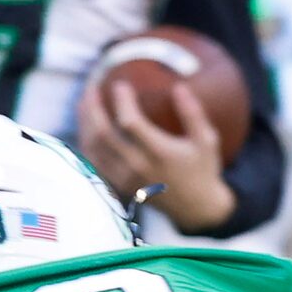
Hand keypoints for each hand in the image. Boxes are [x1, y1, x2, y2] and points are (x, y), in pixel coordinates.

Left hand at [77, 76, 234, 231]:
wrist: (196, 208)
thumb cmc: (202, 169)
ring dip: (85, 121)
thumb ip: (193, 114)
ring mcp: (125, 177)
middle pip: (103, 133)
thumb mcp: (206, 141)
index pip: (131, 123)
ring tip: (85, 100)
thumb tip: (179, 86)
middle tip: (92, 86)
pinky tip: (87, 125)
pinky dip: (87, 140)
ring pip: (94, 146)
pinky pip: (94, 160)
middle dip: (93, 107)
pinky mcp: (118, 184)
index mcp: (160, 154)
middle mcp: (138, 166)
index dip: (122, 101)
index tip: (121, 83)